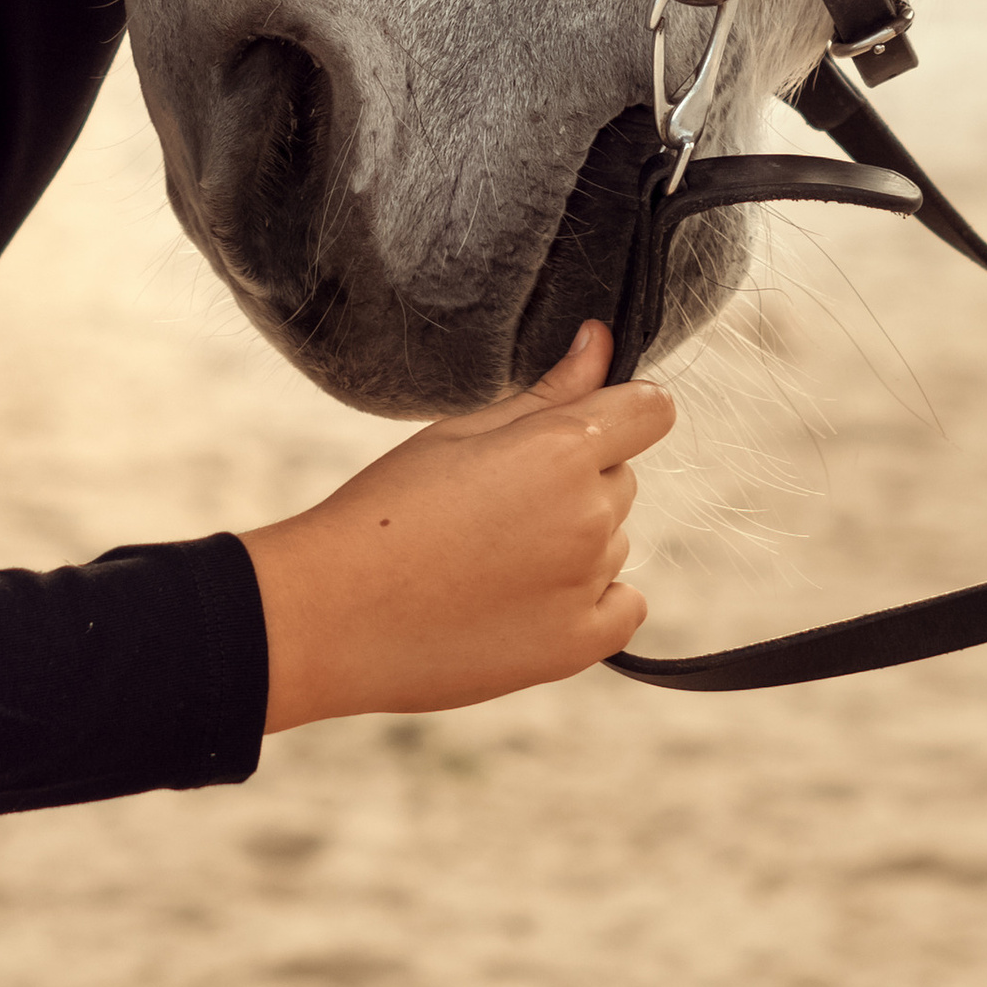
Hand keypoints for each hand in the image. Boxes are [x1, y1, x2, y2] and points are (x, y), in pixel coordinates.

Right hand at [239, 323, 669, 728]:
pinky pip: (624, 606)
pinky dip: (594, 598)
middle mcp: (590, 517)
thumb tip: (602, 340)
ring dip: (574, 539)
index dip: (626, 408)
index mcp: (562, 450)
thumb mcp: (461, 432)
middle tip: (498, 499)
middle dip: (579, 479)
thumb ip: (549, 390)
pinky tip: (532, 595)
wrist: (336, 613)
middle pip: (621, 478)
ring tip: (491, 554)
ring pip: (613, 541)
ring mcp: (587, 586)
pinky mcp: (577, 646)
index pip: (650, 410)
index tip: (592, 421)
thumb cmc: (387, 508)